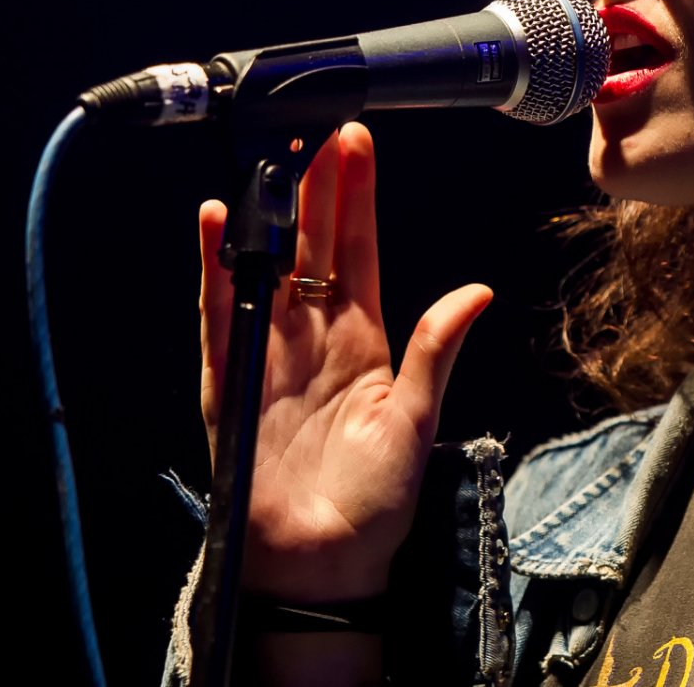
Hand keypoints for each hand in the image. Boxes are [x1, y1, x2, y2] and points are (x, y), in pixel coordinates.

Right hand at [197, 121, 491, 602]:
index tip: (355, 142)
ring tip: (267, 158)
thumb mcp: (416, 420)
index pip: (355, 250)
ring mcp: (268, 355)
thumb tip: (479, 289)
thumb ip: (437, 349)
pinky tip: (214, 225)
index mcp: (361, 340)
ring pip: (263, 267)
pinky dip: (214, 272)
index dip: (354, 197)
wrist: (322, 566)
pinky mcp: (230, 383)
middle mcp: (312, 338)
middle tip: (313, 127)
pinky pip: (218, 318)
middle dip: (312, 186)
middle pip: (309, 245)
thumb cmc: (376, 503)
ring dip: (265, 215)